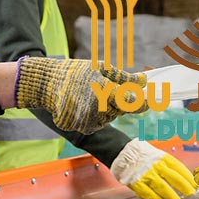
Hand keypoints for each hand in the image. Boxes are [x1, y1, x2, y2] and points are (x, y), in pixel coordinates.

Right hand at [14, 57, 146, 133]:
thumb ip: (125, 78)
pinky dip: (95, 115)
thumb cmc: (76, 72)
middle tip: (106, 89)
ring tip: (90, 95)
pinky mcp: (82, 129)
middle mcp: (99, 111)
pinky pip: (98, 124)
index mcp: (106, 93)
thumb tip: (145, 81)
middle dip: (120, 101)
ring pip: (110, 118)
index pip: (134, 103)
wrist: (46, 84)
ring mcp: (90, 122)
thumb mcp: (101, 68)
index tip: (152, 100)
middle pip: (121, 110)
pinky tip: (84, 104)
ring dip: (106, 108)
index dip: (145, 103)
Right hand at [110, 140, 196, 198]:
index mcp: (162, 158)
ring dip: (172, 197)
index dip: (188, 177)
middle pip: (174, 178)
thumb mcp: (158, 155)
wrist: (123, 153)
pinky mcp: (137, 183)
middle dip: (184, 188)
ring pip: (163, 188)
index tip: (194, 184)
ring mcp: (146, 175)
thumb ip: (168, 165)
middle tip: (190, 194)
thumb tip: (184, 177)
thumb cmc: (143, 155)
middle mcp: (155, 166)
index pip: (179, 168)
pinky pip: (149, 194)